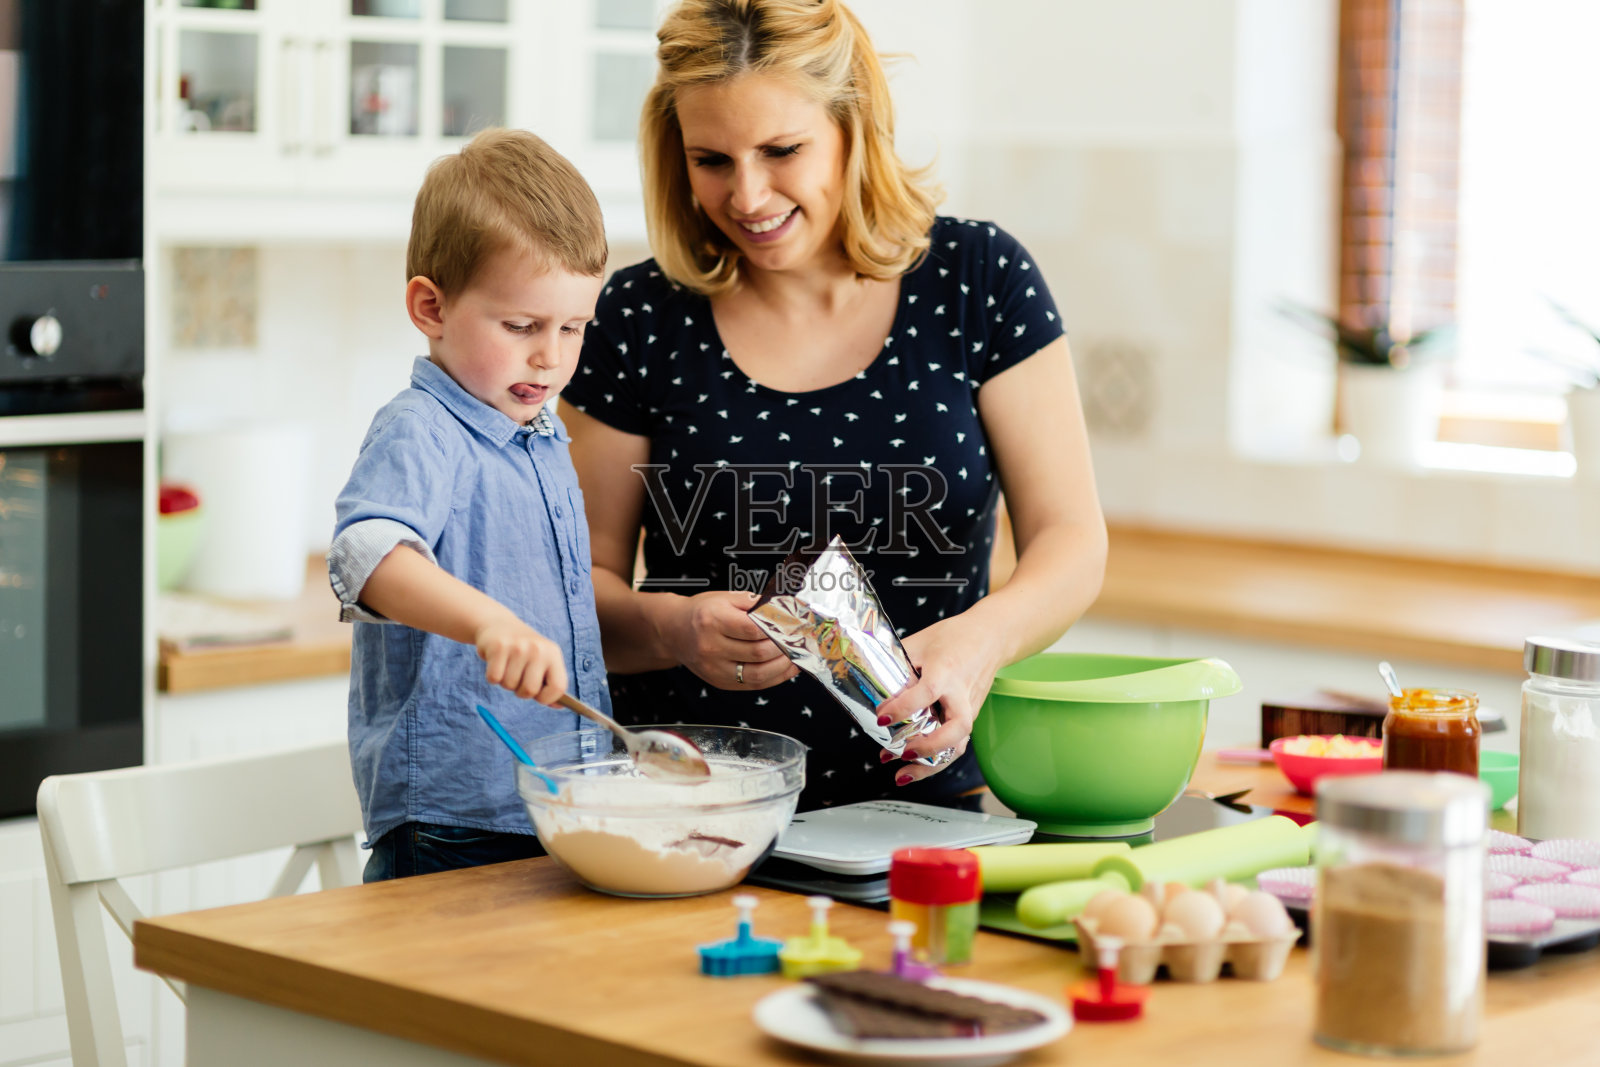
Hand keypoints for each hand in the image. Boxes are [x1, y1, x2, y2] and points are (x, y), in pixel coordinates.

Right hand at [475, 614, 567, 704]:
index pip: (558, 687)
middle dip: (521, 692)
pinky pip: (494, 678)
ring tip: (507, 666)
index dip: (547, 698)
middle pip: (530, 690)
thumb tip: (560, 706)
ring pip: (509, 685)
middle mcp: (538, 649)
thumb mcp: (542, 662)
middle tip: (518, 678)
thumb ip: (551, 684)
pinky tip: (497, 662)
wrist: (500, 624)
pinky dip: (493, 676)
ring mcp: (519, 647)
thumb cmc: (524, 651)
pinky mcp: (499, 647)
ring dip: (505, 682)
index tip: (538, 697)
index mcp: (553, 654)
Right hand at [656, 590, 797, 689]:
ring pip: (758, 674)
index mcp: (713, 620)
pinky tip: (786, 668)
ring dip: (783, 666)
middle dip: (784, 647)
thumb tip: (783, 609)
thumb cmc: (701, 612)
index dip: (778, 628)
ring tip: (798, 655)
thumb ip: (754, 602)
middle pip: (758, 653)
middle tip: (801, 639)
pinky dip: (775, 678)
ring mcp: (714, 668)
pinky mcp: (719, 682)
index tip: (795, 624)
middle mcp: (711, 647)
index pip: (753, 629)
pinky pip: (753, 684)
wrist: (674, 631)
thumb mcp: (725, 597)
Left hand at [874, 618, 1001, 783]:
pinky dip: (935, 760)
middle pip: (956, 728)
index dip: (903, 708)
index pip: (927, 692)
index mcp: (946, 671)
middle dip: (929, 746)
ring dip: (931, 765)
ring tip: (901, 775)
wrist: (989, 638)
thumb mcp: (920, 642)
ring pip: (957, 745)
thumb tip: (870, 680)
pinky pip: (955, 744)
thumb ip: (898, 662)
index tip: (881, 718)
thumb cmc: (954, 637)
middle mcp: (961, 694)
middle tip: (902, 752)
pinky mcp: (970, 717)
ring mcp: (969, 708)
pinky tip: (914, 768)